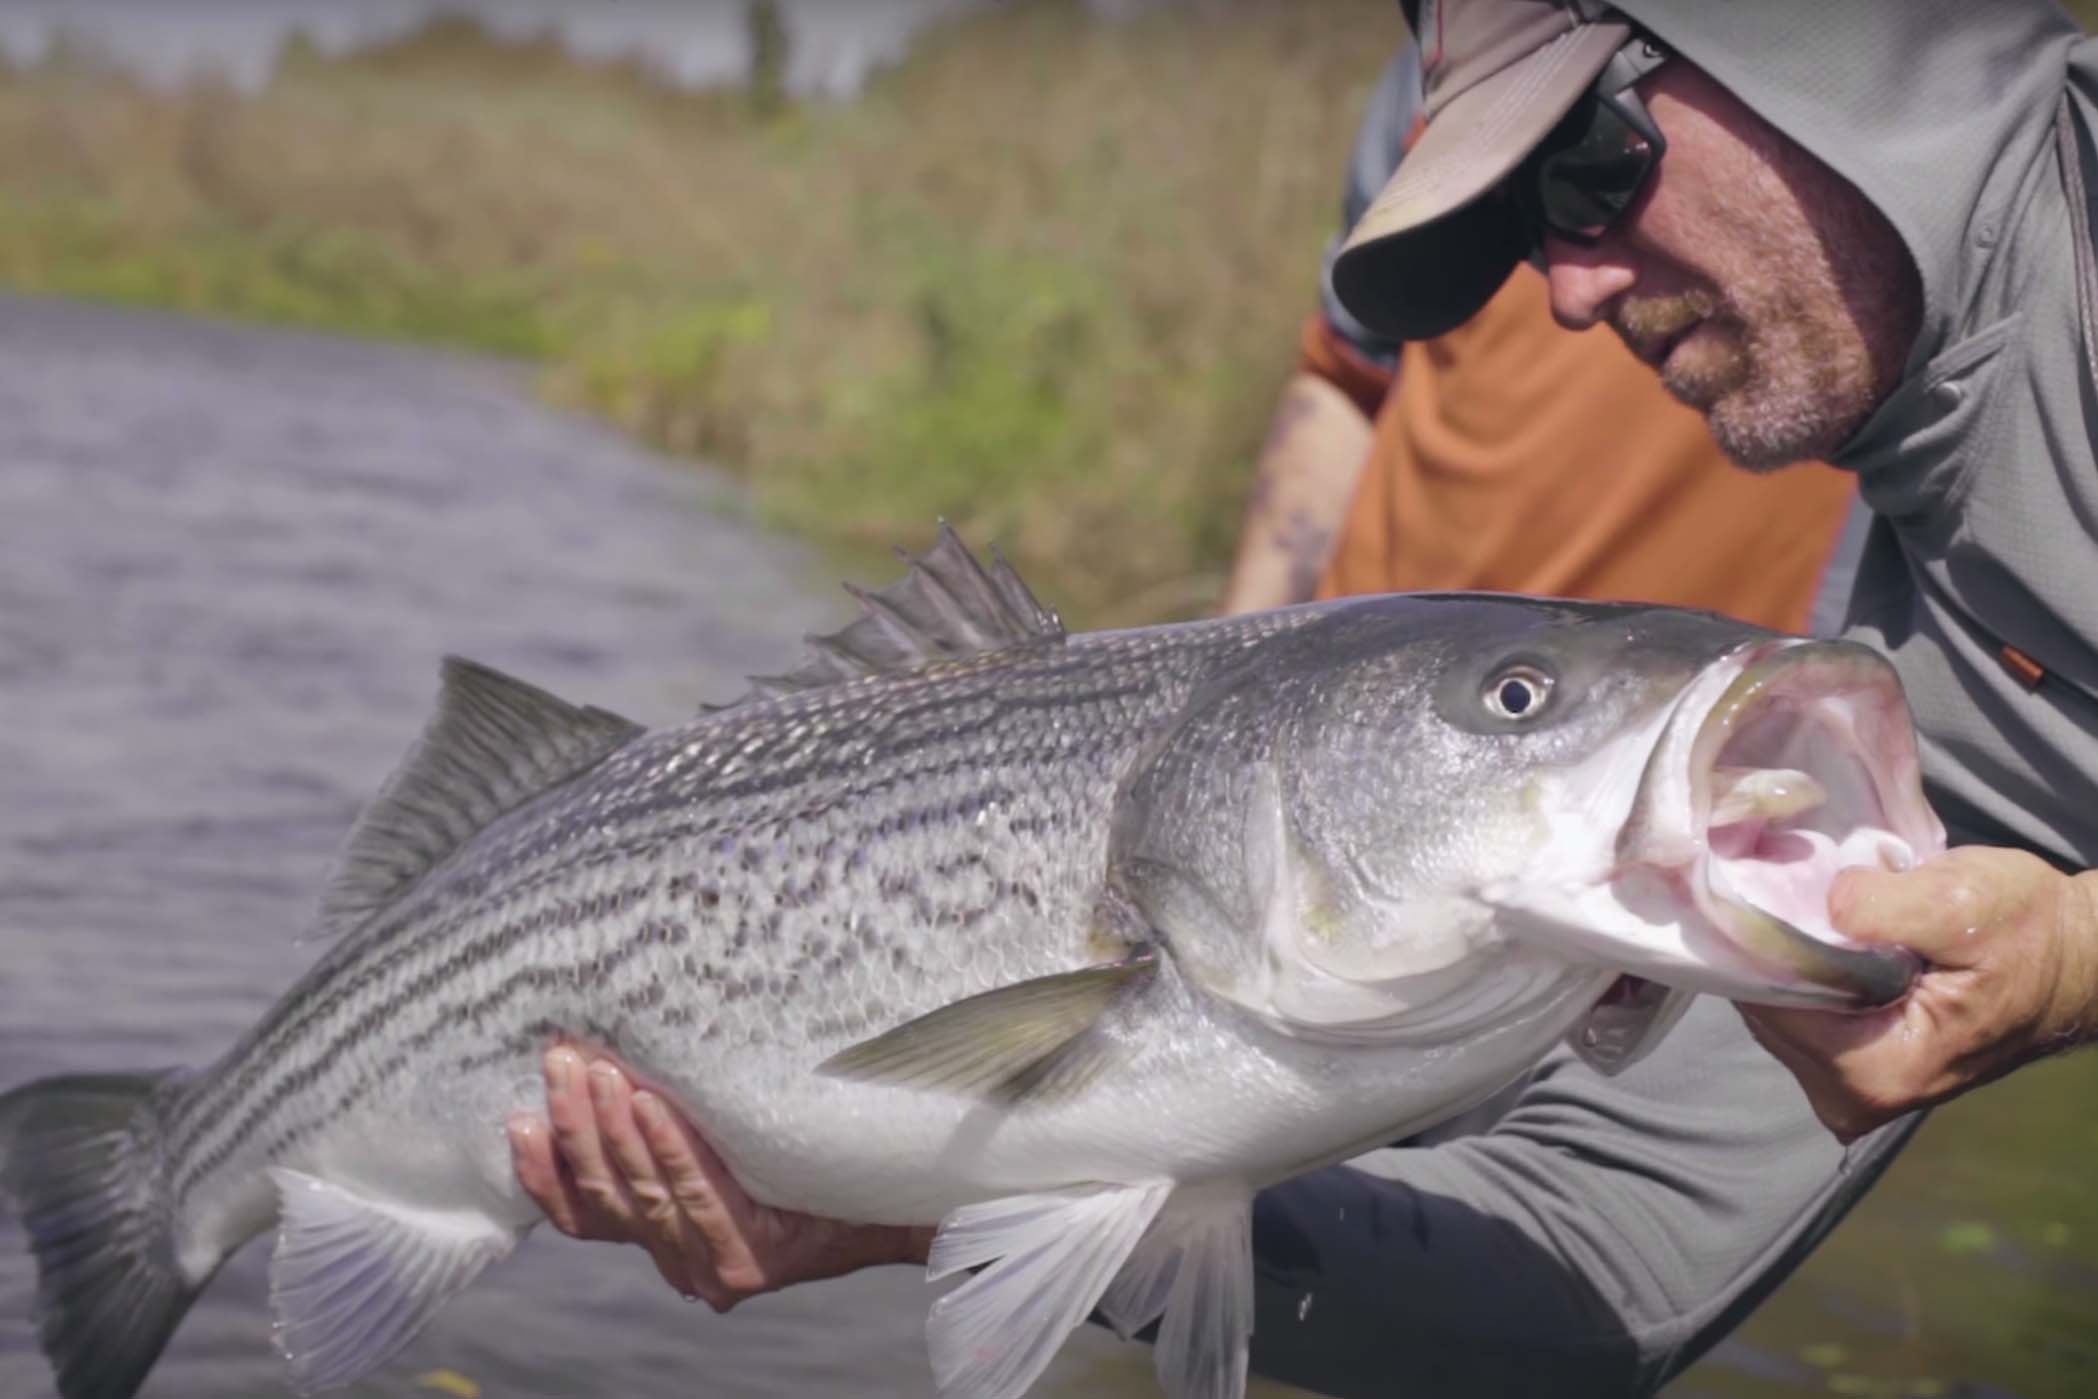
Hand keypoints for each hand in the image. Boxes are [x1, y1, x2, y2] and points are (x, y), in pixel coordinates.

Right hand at [506, 1046, 933, 1309]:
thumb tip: (614, 1055)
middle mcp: (680, 1263)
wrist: (899, 1198)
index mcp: (667, 1239)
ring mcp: (711, 1266)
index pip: (583, 1218)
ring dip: (610, 1126)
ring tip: (594, 1067)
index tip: (515, 1118)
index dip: (544, 1172)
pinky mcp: (748, 1260)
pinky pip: (695, 1191)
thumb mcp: (734, 1143)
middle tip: (557, 1060)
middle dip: (572, 1124)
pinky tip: (648, 1100)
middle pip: (603, 1198)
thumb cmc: (813, 1157)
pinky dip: (668, 1144)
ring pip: (640, 1194)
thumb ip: (677, 1128)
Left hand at [1740, 846, 2097, 1140]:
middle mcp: (1850, 1097)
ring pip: (1774, 1007)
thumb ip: (1877, 907)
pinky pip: (1797, 1010)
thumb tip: (1815, 903)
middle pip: (1765, 1009)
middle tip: (1815, 895)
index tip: (1778, 889)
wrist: (2073, 962)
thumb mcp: (1960, 902)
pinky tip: (1843, 941)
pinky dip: (1809, 970)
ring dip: (1793, 957)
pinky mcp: (1849, 1068)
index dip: (1765, 943)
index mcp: (1872, 1072)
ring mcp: (1846, 1088)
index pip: (1768, 1003)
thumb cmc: (2027, 933)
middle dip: (1777, 949)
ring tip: (1839, 918)